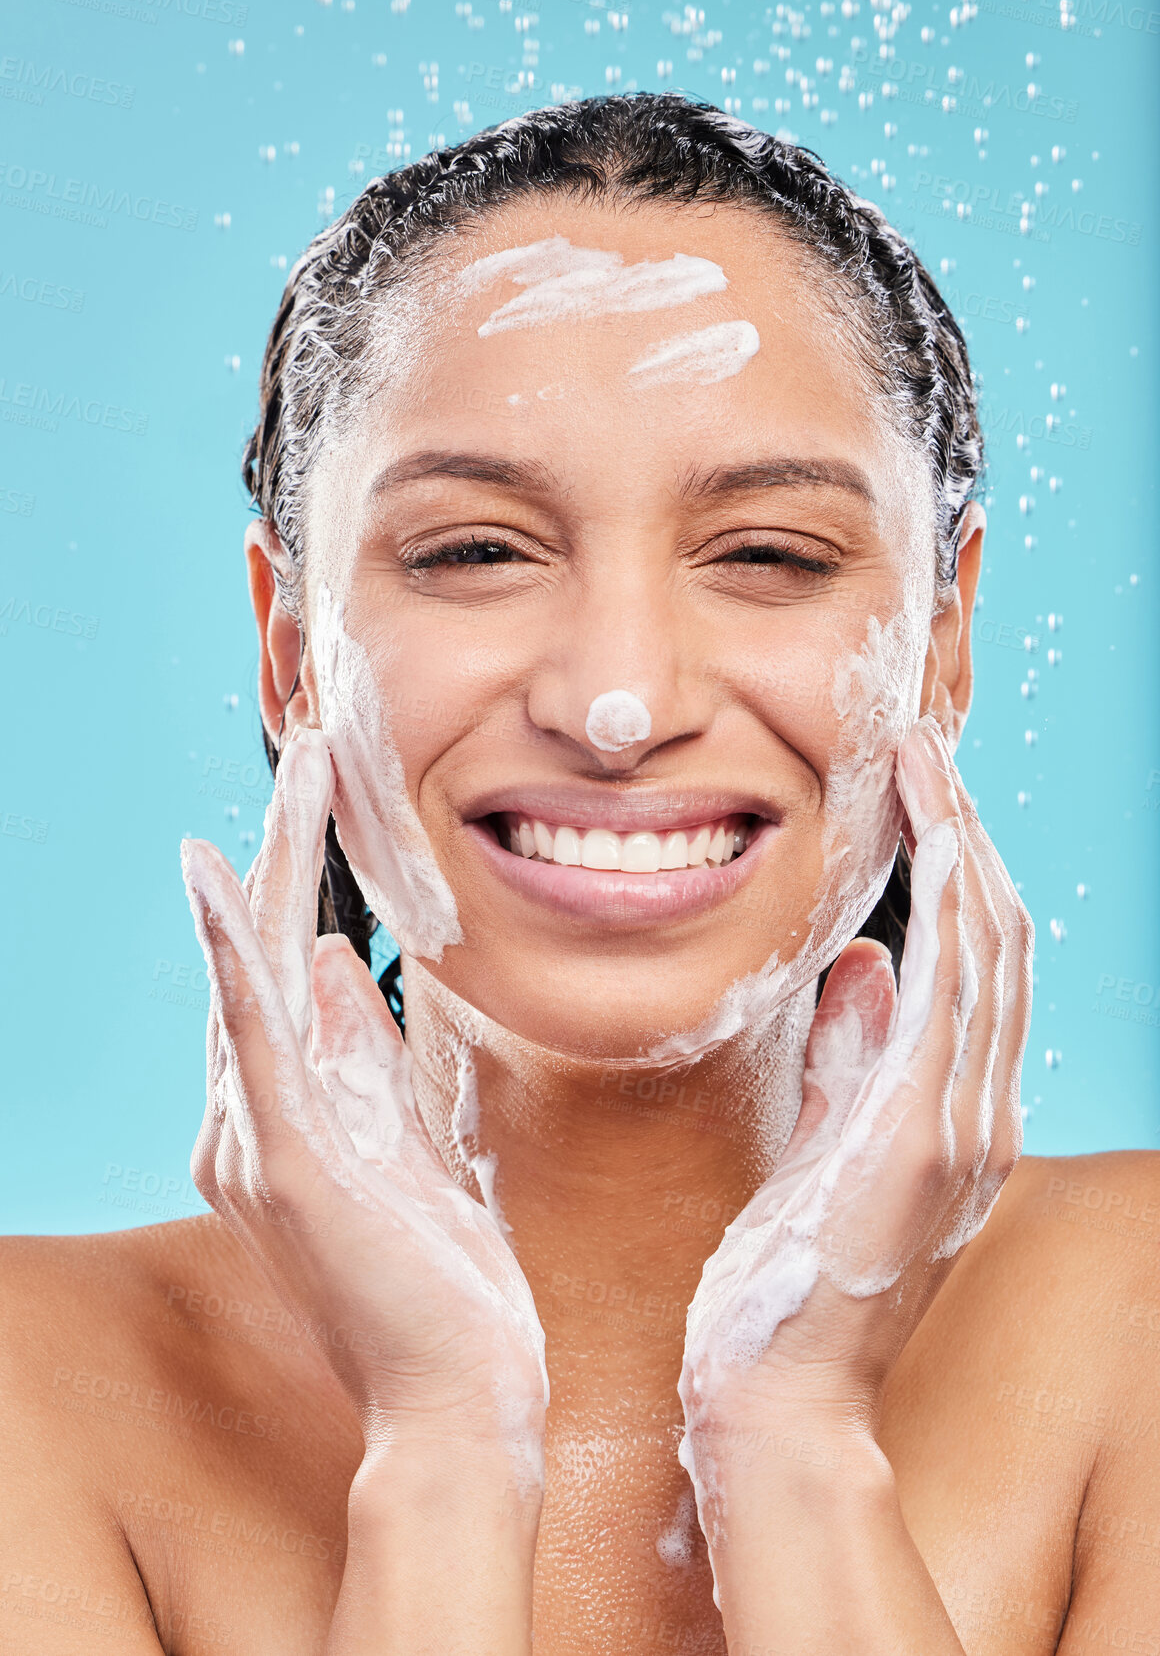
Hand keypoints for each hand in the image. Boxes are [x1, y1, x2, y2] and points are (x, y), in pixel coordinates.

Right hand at [182, 729, 547, 1463]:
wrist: (457, 1399)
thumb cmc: (440, 1278)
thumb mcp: (402, 1139)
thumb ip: (359, 1057)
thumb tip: (333, 960)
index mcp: (278, 1119)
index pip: (275, 975)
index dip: (291, 877)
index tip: (325, 793)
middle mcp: (243, 1127)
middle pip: (256, 959)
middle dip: (282, 847)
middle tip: (314, 745)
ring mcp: (256, 1146)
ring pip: (250, 975)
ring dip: (271, 860)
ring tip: (299, 765)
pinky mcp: (287, 1166)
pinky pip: (252, 1039)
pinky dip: (230, 952)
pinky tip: (215, 874)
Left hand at [679, 714, 1032, 1461]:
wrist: (775, 1398)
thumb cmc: (783, 1278)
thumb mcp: (822, 1145)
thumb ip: (847, 1056)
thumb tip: (859, 961)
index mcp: (953, 1115)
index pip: (976, 967)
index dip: (959, 870)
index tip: (916, 792)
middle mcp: (978, 1115)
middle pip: (998, 941)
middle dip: (966, 833)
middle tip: (922, 745)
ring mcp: (961, 1128)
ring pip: (989, 950)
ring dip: (961, 843)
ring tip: (920, 760)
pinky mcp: (922, 1138)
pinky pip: (952, 992)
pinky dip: (947, 903)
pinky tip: (925, 836)